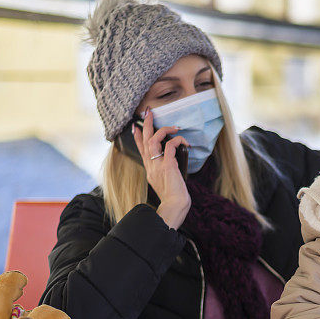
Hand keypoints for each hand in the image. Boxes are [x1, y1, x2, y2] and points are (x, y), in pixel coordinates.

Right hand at [132, 108, 190, 228]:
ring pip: (153, 140)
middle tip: (148, 112)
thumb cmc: (173, 196)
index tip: (136, 126)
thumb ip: (165, 171)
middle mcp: (151, 165)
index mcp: (149, 169)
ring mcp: (157, 165)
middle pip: (145, 141)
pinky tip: (184, 140)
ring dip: (163, 129)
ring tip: (174, 126)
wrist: (174, 206)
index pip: (141, 149)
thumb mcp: (165, 182)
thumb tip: (172, 162)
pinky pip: (170, 146)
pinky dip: (177, 140)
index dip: (138, 137)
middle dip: (146, 124)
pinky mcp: (167, 166)